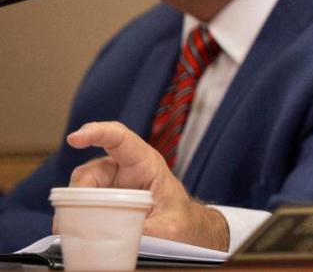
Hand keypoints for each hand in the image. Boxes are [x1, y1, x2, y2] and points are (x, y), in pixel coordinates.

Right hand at [63, 121, 229, 250]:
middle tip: (77, 219)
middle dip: (79, 194)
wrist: (180, 227)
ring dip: (74, 211)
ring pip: (80, 191)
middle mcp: (122, 168)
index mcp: (145, 163)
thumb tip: (115, 238)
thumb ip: (145, 231)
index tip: (74, 138)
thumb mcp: (169, 227)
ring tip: (77, 232)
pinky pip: (79, 205)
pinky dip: (74, 219)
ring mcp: (108, 184)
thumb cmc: (178, 219)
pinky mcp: (100, 199)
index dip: (97, 133)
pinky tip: (75, 234)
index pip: (120, 138)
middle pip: (90, 171)